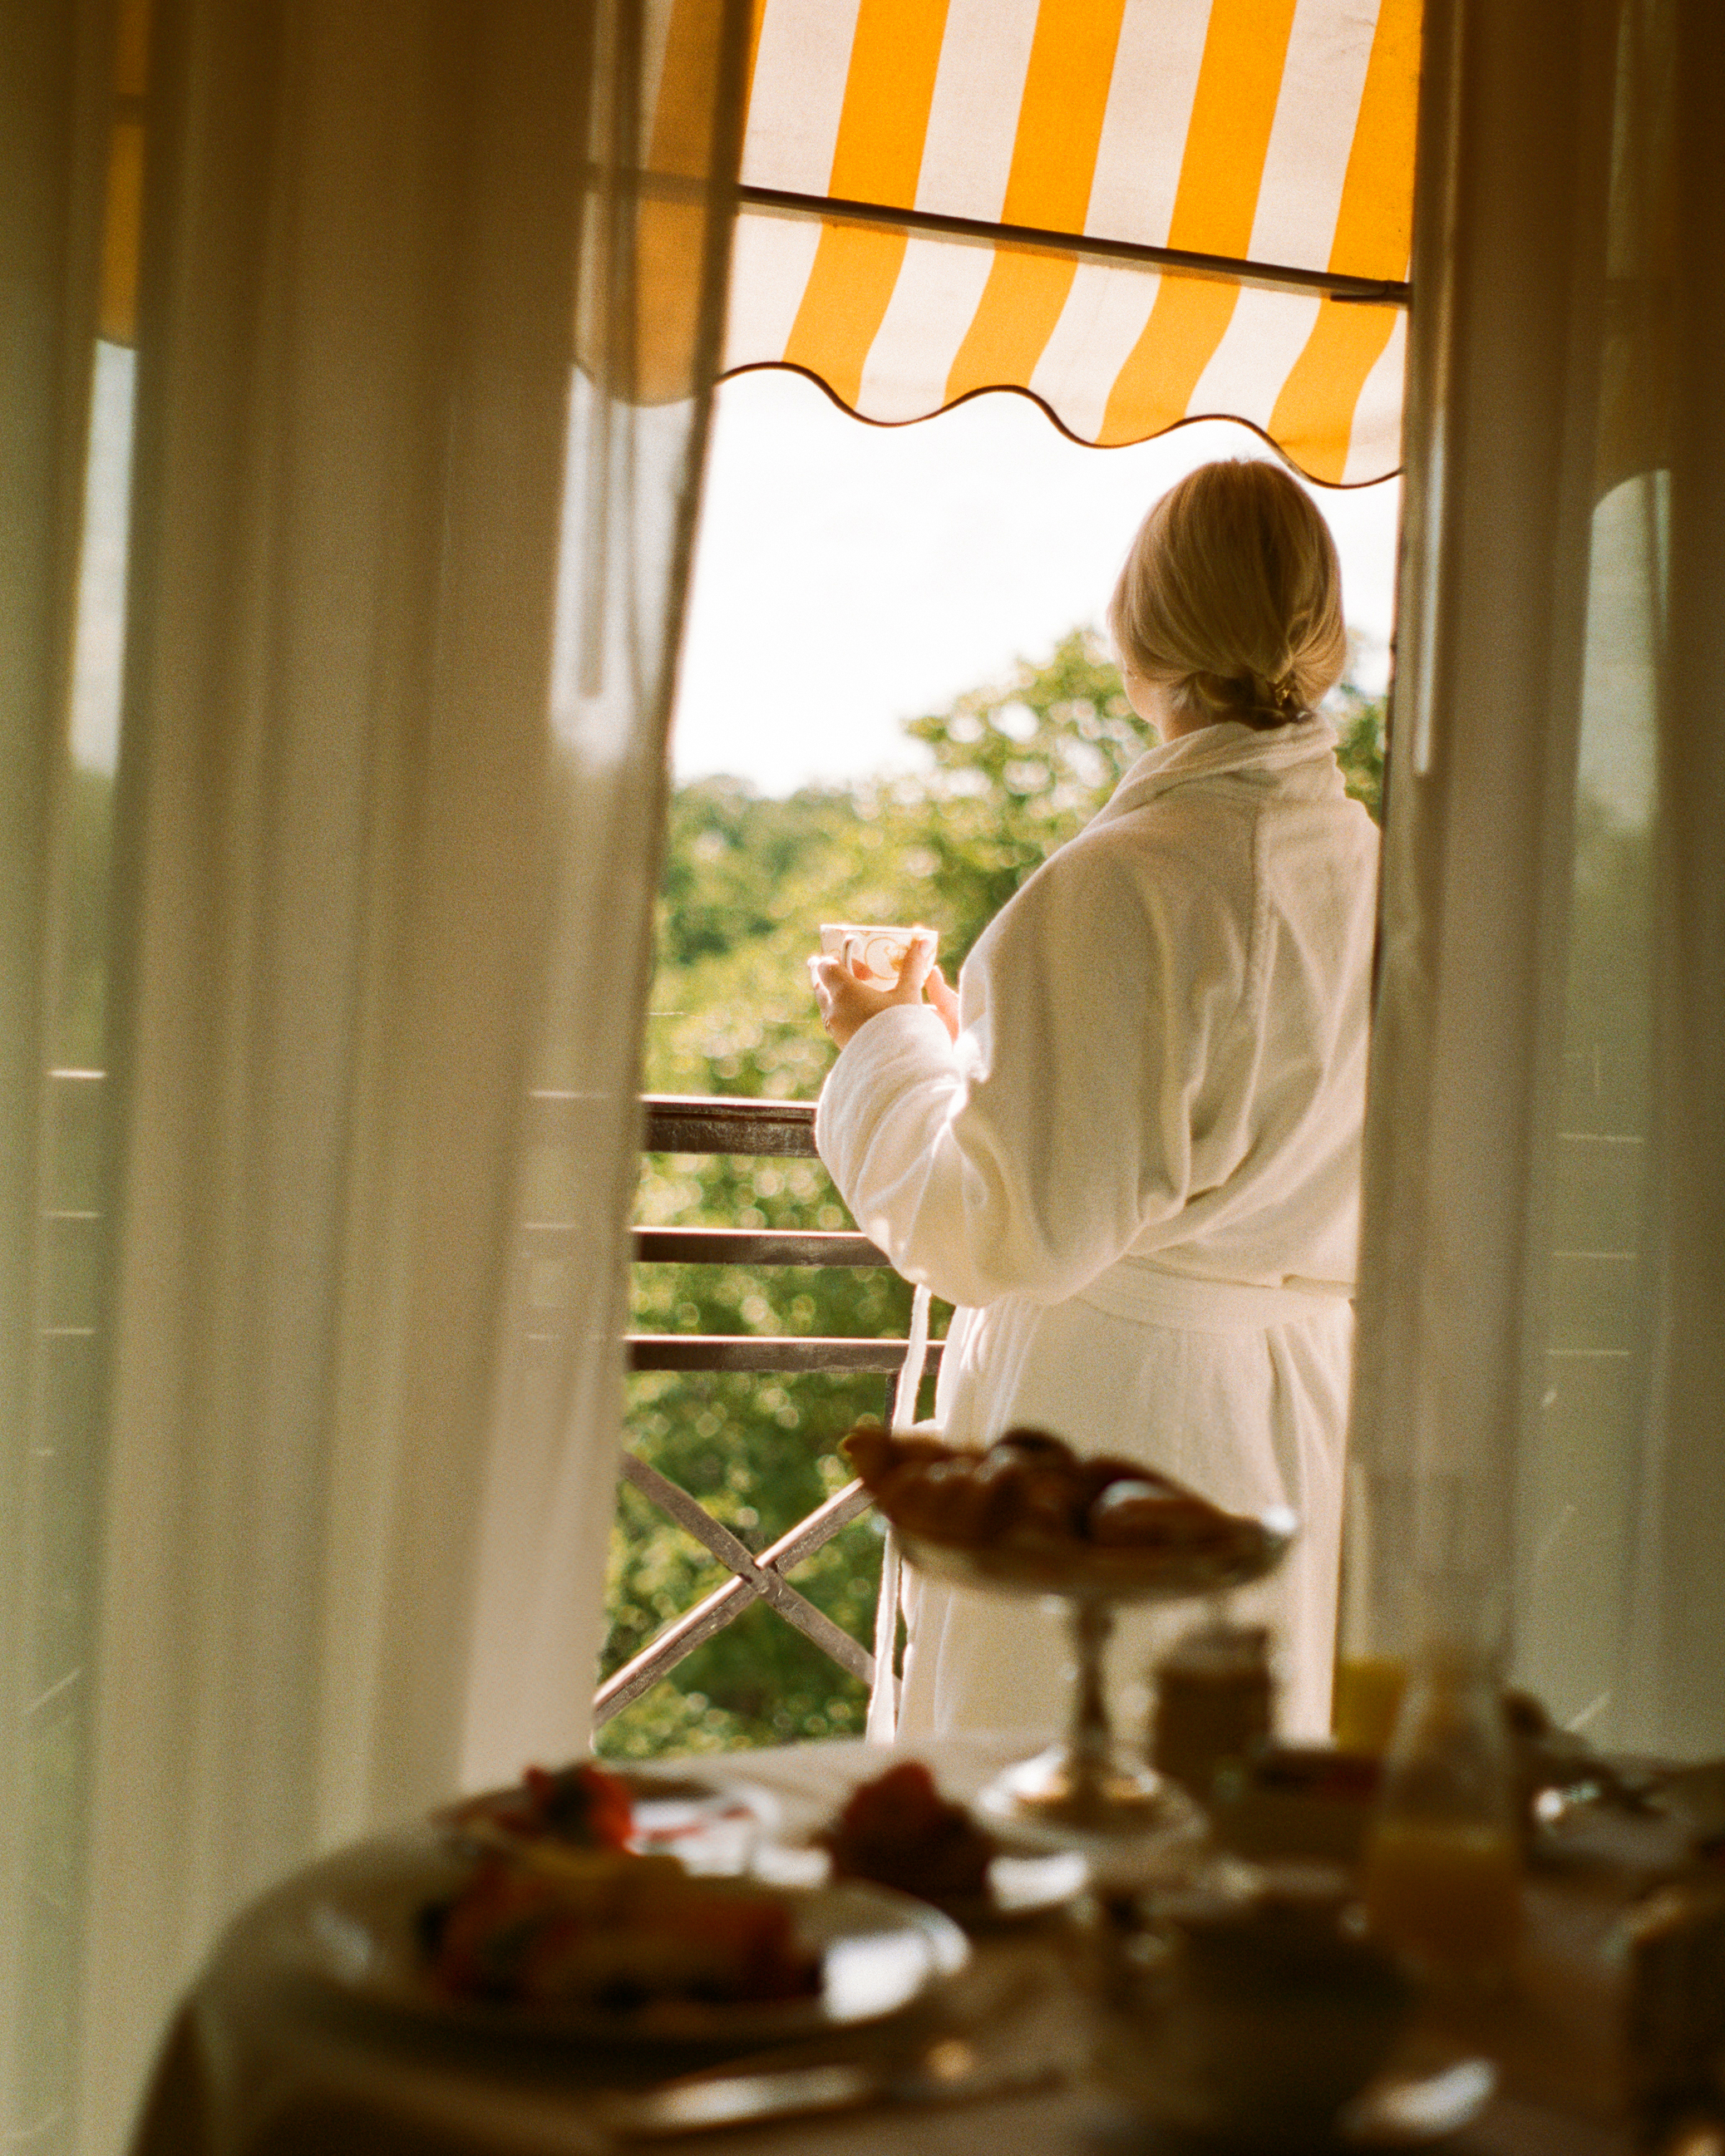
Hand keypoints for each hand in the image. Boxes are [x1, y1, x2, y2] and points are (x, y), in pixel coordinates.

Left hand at [809, 930, 958, 1050]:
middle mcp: (833, 1009)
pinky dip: (840, 1013)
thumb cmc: (902, 1025)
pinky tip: (857, 1016)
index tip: (843, 956)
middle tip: (835, 969)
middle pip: (819, 986)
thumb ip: (913, 966)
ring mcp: (835, 1029)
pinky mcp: (841, 1043)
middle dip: (826, 976)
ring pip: (826, 1006)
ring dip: (833, 996)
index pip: (825, 967)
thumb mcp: (909, 993)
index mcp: (845, 991)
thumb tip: (923, 940)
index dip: (832, 958)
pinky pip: (834, 1022)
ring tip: (851, 994)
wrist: (897, 1065)